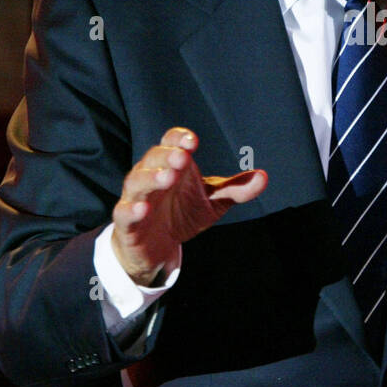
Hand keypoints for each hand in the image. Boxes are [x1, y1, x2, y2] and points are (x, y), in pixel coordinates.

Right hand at [111, 127, 266, 285]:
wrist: (158, 247)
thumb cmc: (183, 214)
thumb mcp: (213, 202)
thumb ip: (236, 189)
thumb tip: (263, 177)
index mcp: (172, 165)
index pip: (171, 143)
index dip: (179, 139)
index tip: (194, 142)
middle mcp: (151, 176)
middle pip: (153, 158)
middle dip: (167, 156)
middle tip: (182, 158)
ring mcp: (136, 197)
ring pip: (137, 181)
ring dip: (151, 178)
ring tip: (167, 178)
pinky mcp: (126, 222)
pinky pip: (123, 212)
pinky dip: (132, 209)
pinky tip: (144, 208)